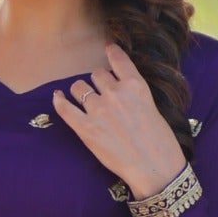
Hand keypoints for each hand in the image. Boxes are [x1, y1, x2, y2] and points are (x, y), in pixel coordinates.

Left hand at [51, 42, 186, 197]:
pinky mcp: (86, 129)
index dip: (111, 52)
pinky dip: (60, 101)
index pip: (118, 59)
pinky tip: (58, 97)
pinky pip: (65, 108)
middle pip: (96, 74)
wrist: (154, 167)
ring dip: (81, 92)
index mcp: (135, 86)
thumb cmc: (159, 142)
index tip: (107, 49)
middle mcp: (115, 93)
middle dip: (98, 82)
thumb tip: (117, 88)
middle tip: (102, 94)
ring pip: (79, 87)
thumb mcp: (152, 107)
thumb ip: (133, 94)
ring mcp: (98, 110)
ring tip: (84, 100)